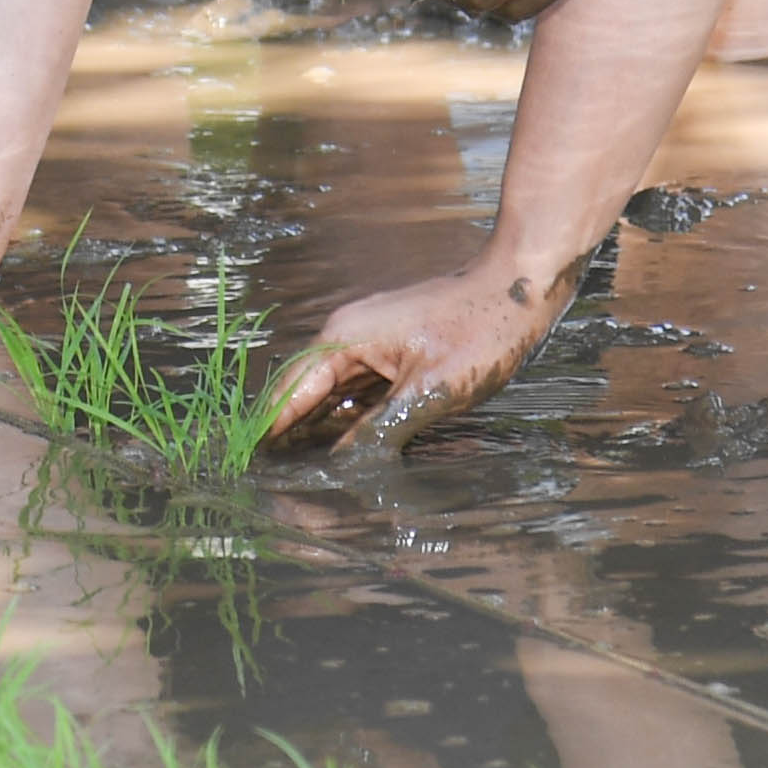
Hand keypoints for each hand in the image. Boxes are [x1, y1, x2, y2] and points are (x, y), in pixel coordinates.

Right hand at [257, 259, 570, 454]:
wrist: (518, 290)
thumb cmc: (479, 333)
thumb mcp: (429, 392)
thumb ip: (379, 430)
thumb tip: (342, 467)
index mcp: (344, 338)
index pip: (290, 390)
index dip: (271, 429)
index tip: (250, 463)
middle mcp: (347, 336)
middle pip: (303, 391)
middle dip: (288, 433)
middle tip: (273, 478)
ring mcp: (370, 342)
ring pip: (330, 392)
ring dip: (315, 428)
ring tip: (298, 471)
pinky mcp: (392, 351)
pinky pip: (356, 389)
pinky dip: (345, 418)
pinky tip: (341, 447)